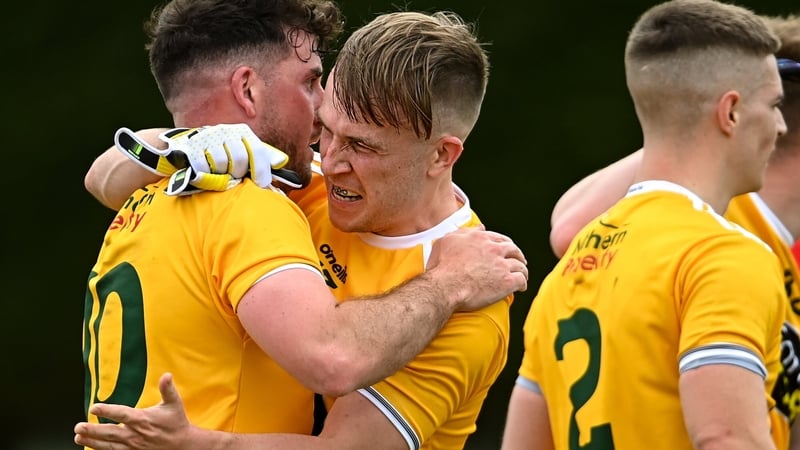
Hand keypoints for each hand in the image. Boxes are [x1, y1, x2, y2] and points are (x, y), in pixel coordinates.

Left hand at [74, 373, 193, 449]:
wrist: (182, 445)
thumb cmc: (176, 423)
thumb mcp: (174, 404)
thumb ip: (167, 389)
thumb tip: (167, 375)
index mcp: (143, 420)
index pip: (122, 414)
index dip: (107, 411)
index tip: (94, 407)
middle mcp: (136, 434)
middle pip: (110, 433)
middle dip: (93, 430)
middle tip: (78, 427)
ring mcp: (133, 446)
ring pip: (109, 445)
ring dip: (92, 442)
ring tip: (78, 437)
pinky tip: (91, 447)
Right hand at [114, 124, 301, 195]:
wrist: (173, 152)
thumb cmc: (211, 158)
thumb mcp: (235, 155)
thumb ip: (256, 158)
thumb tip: (282, 162)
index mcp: (240, 132)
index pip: (257, 150)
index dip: (261, 170)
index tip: (262, 184)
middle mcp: (225, 131)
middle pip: (240, 158)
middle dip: (238, 173)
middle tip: (232, 179)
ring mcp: (206, 138)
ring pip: (222, 163)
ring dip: (219, 174)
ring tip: (214, 174)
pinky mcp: (189, 147)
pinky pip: (202, 166)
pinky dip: (204, 175)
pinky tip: (201, 174)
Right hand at [427, 226, 527, 310]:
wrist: (446, 286)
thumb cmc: (442, 267)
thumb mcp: (447, 241)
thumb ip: (464, 232)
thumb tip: (479, 228)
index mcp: (481, 239)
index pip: (500, 238)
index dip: (505, 244)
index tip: (507, 249)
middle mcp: (494, 249)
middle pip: (514, 250)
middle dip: (518, 255)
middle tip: (518, 260)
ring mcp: (502, 265)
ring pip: (520, 265)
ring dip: (522, 270)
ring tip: (522, 275)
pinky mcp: (507, 281)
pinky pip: (521, 280)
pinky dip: (523, 283)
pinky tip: (521, 287)